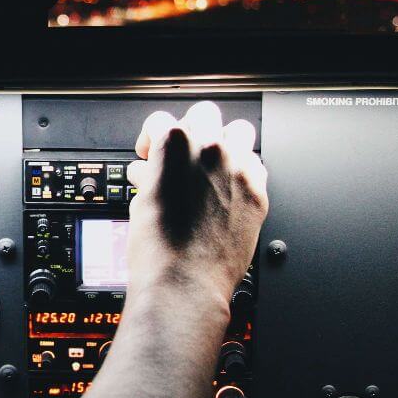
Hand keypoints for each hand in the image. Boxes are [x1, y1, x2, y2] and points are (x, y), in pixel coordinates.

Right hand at [125, 101, 267, 304]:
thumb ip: (150, 176)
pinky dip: (242, 172)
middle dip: (190, 130)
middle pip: (203, 114)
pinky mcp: (257, 192)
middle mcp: (209, 149)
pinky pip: (255, 165)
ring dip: (223, 142)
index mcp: (173, 145)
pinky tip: (228, 190)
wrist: (184, 283)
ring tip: (211, 164)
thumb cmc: (159, 248)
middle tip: (182, 154)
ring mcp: (237, 168)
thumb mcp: (140, 201)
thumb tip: (150, 173)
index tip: (150, 152)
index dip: (150, 137)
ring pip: (239, 130)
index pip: (160, 120)